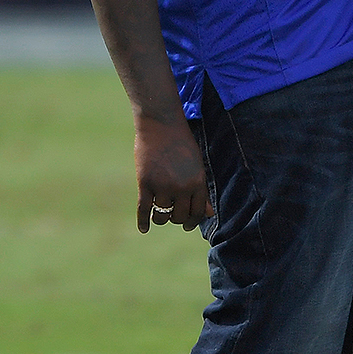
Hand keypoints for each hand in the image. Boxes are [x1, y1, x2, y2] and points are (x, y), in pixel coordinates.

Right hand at [134, 116, 213, 232]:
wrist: (161, 124)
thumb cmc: (181, 143)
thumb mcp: (197, 165)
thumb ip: (201, 190)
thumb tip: (209, 214)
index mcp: (198, 182)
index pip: (198, 212)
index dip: (193, 220)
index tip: (188, 224)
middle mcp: (182, 187)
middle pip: (180, 217)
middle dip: (176, 218)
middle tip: (172, 215)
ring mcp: (163, 186)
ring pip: (162, 216)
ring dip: (161, 218)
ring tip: (159, 214)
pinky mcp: (145, 183)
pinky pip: (144, 210)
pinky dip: (143, 222)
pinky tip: (144, 229)